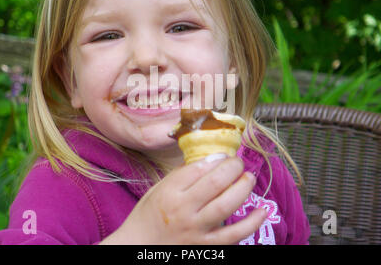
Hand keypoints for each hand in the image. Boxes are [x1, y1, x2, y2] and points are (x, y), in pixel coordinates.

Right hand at [100, 155, 266, 244]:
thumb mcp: (157, 189)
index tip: (224, 155)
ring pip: (226, 206)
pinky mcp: (207, 246)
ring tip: (249, 177)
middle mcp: (183, 210)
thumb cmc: (147, 215)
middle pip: (214, 183)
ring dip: (243, 188)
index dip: (216, 159)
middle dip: (232, 168)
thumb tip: (208, 162)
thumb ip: (180, 176)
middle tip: (239, 162)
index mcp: (169, 192)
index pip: (197, 169)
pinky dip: (252, 223)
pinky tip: (263, 210)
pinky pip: (234, 235)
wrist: (139, 246)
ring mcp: (196, 229)